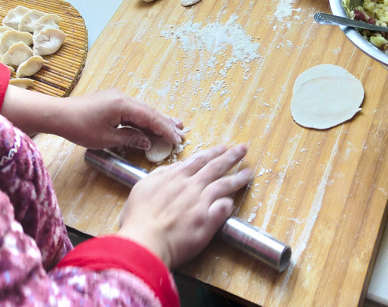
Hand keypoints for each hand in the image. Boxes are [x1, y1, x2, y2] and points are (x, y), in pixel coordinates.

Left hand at [54, 88, 182, 149]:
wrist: (59, 114)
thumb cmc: (80, 127)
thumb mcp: (106, 138)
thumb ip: (130, 138)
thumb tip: (147, 141)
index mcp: (123, 104)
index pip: (150, 117)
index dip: (165, 129)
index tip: (177, 139)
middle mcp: (123, 97)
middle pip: (149, 111)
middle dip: (165, 122)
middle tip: (182, 131)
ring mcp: (117, 97)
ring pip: (142, 109)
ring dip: (156, 119)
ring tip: (173, 126)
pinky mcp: (112, 100)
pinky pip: (133, 110)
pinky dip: (143, 118)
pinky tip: (151, 124)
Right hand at [116, 144, 251, 268]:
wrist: (145, 240)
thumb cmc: (138, 217)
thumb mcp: (142, 187)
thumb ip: (160, 175)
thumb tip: (175, 168)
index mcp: (175, 176)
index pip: (199, 160)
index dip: (212, 153)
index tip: (223, 147)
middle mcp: (191, 186)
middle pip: (215, 168)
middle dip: (230, 157)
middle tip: (242, 149)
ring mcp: (201, 203)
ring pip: (223, 186)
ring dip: (237, 178)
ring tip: (248, 173)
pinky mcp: (207, 221)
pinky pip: (223, 209)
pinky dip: (228, 204)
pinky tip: (233, 202)